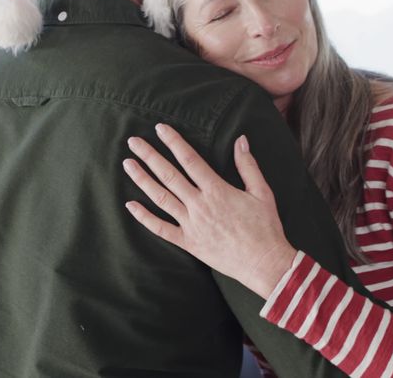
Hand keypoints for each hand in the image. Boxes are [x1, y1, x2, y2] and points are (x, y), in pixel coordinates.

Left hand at [122, 123, 296, 297]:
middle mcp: (200, 205)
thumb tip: (240, 140)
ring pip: (161, 198)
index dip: (174, 142)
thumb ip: (248, 165)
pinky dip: (144, 217)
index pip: (190, 160)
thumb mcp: (262, 192)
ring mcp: (191, 225)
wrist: (264, 263)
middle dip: (149, 156)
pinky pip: (161, 229)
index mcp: (217, 190)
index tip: (160, 128)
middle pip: (169, 175)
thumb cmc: (265, 227)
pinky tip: (130, 205)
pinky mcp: (188, 243)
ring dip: (142, 180)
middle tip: (133, 141)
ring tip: (127, 165)